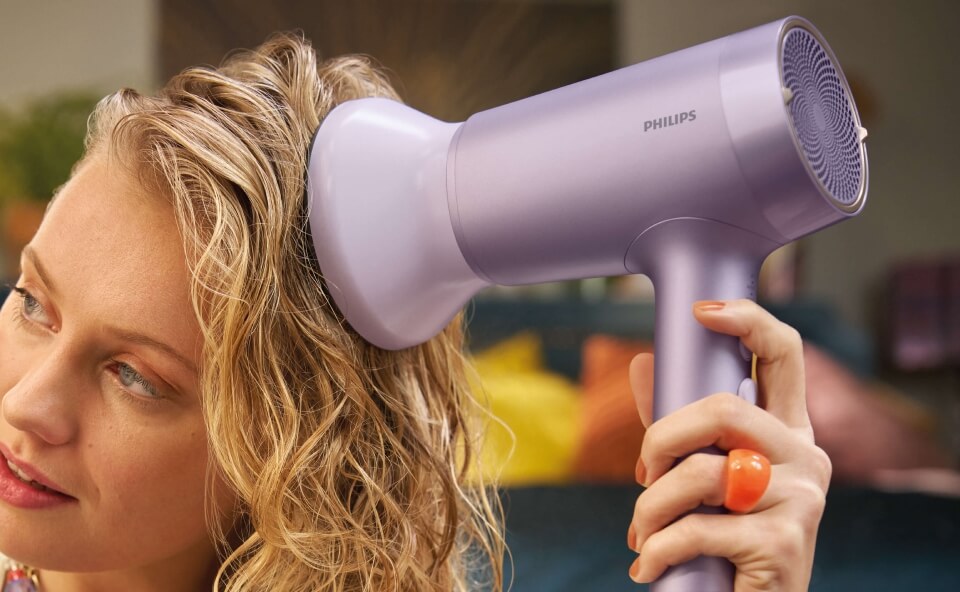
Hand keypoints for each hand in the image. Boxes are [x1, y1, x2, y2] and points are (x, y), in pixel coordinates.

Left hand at [626, 299, 831, 590]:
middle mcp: (806, 457)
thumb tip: (642, 362)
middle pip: (723, 407)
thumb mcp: (702, 478)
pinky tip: (649, 566)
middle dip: (662, 439)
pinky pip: (696, 529)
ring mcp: (801, 500)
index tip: (702, 312)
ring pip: (701, 472)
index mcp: (789, 433)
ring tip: (642, 533)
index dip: (749, 321)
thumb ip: (676, 427)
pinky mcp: (784, 543)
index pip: (784, 356)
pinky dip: (657, 549)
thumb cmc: (723, 541)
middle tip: (642, 475)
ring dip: (651, 507)